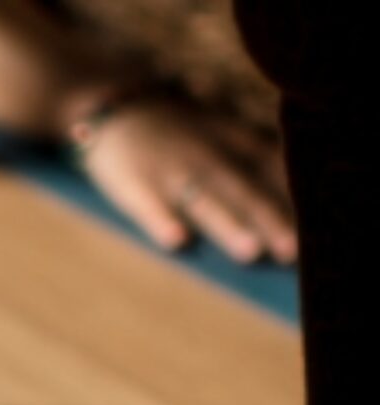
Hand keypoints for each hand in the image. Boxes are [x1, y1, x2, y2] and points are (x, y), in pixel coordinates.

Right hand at [76, 95, 298, 264]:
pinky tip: (176, 242)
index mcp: (237, 145)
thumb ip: (266, 155)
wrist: (120, 107)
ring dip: (227, 225)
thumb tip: (311, 194)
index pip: (276, 171)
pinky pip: (147, 203)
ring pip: (204, 200)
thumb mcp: (230, 130)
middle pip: (246, 191)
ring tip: (250, 252)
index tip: (326, 230)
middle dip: (271, 220)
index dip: (299, 198)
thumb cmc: (183, 131)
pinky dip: (161, 220)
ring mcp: (172, 171)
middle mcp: (210, 157)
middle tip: (296, 253)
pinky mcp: (133, 183)